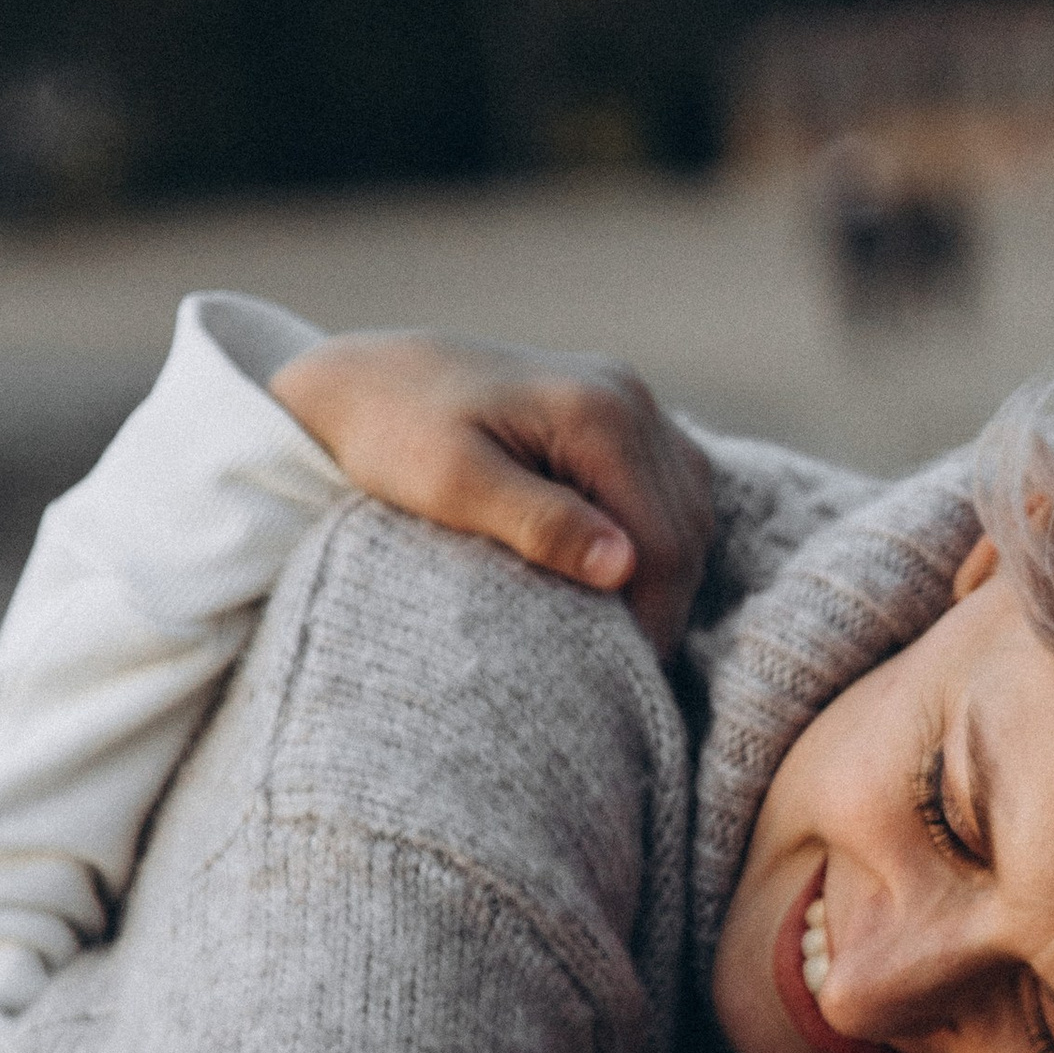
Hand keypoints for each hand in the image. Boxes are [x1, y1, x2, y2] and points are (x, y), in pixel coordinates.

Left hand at [269, 330, 714, 658]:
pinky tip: (616, 571)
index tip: (622, 673)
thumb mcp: (453, 485)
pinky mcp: (618, 410)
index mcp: (597, 412)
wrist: (365, 379)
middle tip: (622, 662)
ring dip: (665, 570)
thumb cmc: (392, 434)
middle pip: (686, 526)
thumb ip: (539, 522)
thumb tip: (623, 567)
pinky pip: (668, 485)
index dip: (653, 616)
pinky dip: (655, 534)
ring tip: (620, 624)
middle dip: (664, 599)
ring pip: (688, 507)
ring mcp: (628, 397)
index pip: (663, 540)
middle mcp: (627, 395)